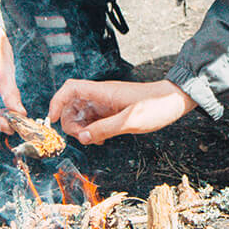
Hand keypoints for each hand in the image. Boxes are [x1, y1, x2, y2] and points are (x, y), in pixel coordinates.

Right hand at [47, 79, 194, 144]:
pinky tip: (102, 138)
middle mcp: (101, 96)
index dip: (57, 102)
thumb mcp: (130, 121)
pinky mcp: (112, 111)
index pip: (70, 89)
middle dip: (71, 123)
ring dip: (82, 129)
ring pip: (82, 115)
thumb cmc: (156, 106)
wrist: (175, 101)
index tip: (54, 119)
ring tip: (96, 139)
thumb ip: (104, 129)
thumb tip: (81, 137)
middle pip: (72, 105)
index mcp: (102, 92)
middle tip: (83, 137)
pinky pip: (93, 120)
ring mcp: (106, 104)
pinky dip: (92, 130)